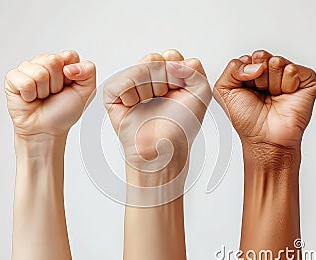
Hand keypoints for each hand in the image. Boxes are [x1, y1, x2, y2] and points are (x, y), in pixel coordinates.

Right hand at [5, 50, 95, 138]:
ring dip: (44, 91)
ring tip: (42, 96)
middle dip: (57, 83)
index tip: (69, 86)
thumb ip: (88, 71)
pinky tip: (31, 98)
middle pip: (53, 61)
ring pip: (39, 72)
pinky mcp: (13, 78)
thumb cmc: (64, 111)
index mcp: (63, 63)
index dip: (72, 74)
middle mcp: (44, 62)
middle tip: (54, 93)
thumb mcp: (87, 91)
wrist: (47, 129)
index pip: (70, 55)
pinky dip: (30, 95)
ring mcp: (27, 69)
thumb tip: (69, 66)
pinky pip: (25, 82)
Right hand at [104, 49, 210, 176]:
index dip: (177, 73)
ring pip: (139, 69)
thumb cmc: (180, 126)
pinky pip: (121, 81)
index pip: (171, 56)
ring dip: (148, 89)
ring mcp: (131, 85)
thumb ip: (195, 68)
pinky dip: (129, 94)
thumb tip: (171, 57)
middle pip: (154, 59)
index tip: (180, 90)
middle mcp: (149, 78)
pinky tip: (134, 106)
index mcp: (168, 76)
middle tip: (164, 97)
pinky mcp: (114, 94)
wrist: (163, 148)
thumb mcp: (201, 93)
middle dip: (163, 80)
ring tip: (150, 104)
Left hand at [214, 50, 315, 150]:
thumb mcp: (224, 90)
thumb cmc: (246, 119)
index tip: (245, 89)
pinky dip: (286, 85)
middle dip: (256, 77)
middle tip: (259, 93)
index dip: (244, 73)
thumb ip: (232, 68)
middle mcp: (270, 72)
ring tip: (272, 97)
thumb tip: (256, 63)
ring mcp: (288, 75)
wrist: (264, 138)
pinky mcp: (306, 80)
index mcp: (252, 72)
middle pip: (261, 56)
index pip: (247, 57)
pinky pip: (292, 69)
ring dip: (270, 83)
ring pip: (276, 62)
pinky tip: (284, 97)